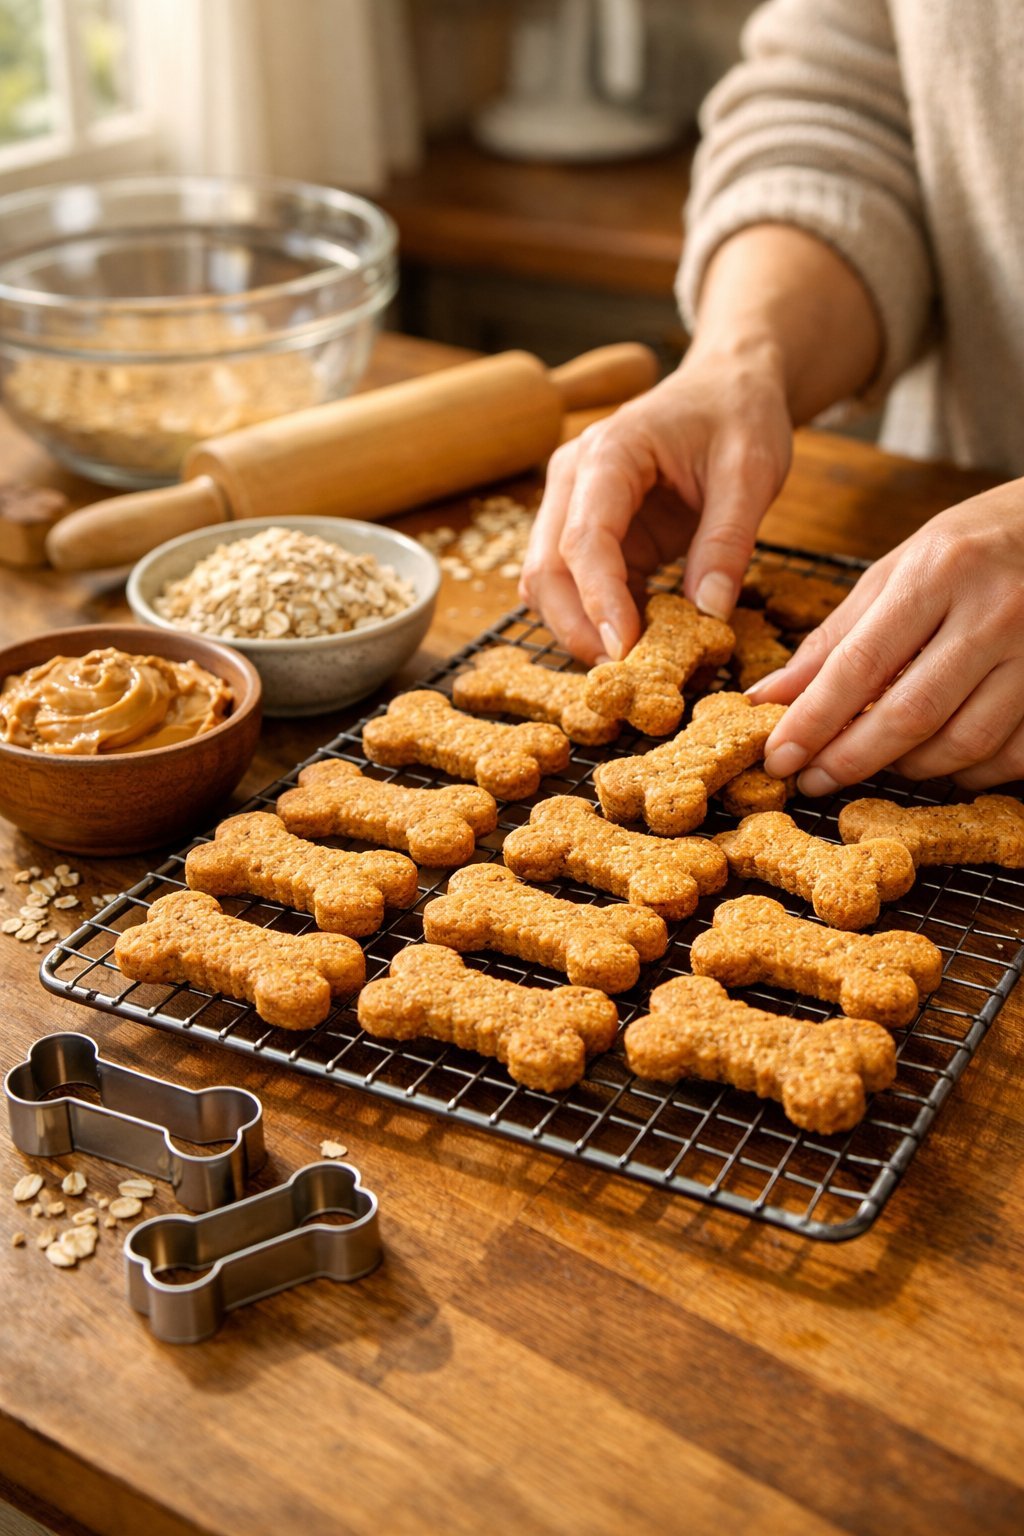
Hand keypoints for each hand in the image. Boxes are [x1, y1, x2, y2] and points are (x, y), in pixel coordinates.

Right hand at [519, 343, 792, 662]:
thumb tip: (709, 615)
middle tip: (625, 679)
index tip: (623, 651)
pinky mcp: (591, 534)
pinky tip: (639, 647)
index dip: (599, 600)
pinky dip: (600, 622)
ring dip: (580, 630)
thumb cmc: (739, 414)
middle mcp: (573, 478)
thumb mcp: (753, 471)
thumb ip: (729, 541)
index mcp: (609, 451)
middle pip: (546, 568)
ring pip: (548, 585)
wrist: (727, 385)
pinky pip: (578, 588)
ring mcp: (572, 507)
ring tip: (634, 670)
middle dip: (577, 628)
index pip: (585, 537)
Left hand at [752, 480, 1023, 790]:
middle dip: (851, 759)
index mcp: (939, 572)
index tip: (780, 757)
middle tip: (814, 780)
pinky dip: (969, 771)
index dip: (814, 720)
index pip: (862, 664)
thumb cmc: (970, 549)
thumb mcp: (896, 570)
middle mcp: (994, 612)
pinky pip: (1011, 755)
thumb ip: (836, 637)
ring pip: (963, 744)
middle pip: (912, 714)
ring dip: (909, 767)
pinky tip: (942, 757)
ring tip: (878, 760)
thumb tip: (773, 696)